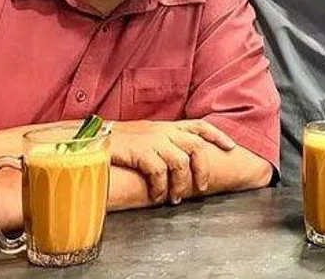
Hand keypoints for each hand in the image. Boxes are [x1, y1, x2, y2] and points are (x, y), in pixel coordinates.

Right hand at [110, 120, 236, 205]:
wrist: (93, 138)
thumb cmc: (119, 141)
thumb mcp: (146, 135)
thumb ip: (163, 143)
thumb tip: (178, 160)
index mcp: (167, 126)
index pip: (200, 125)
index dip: (218, 135)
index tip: (231, 147)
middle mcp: (164, 131)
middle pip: (196, 146)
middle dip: (203, 169)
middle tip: (202, 187)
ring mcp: (152, 140)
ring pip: (181, 162)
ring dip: (182, 184)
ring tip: (176, 198)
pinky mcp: (140, 151)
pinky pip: (159, 172)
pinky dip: (160, 188)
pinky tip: (157, 197)